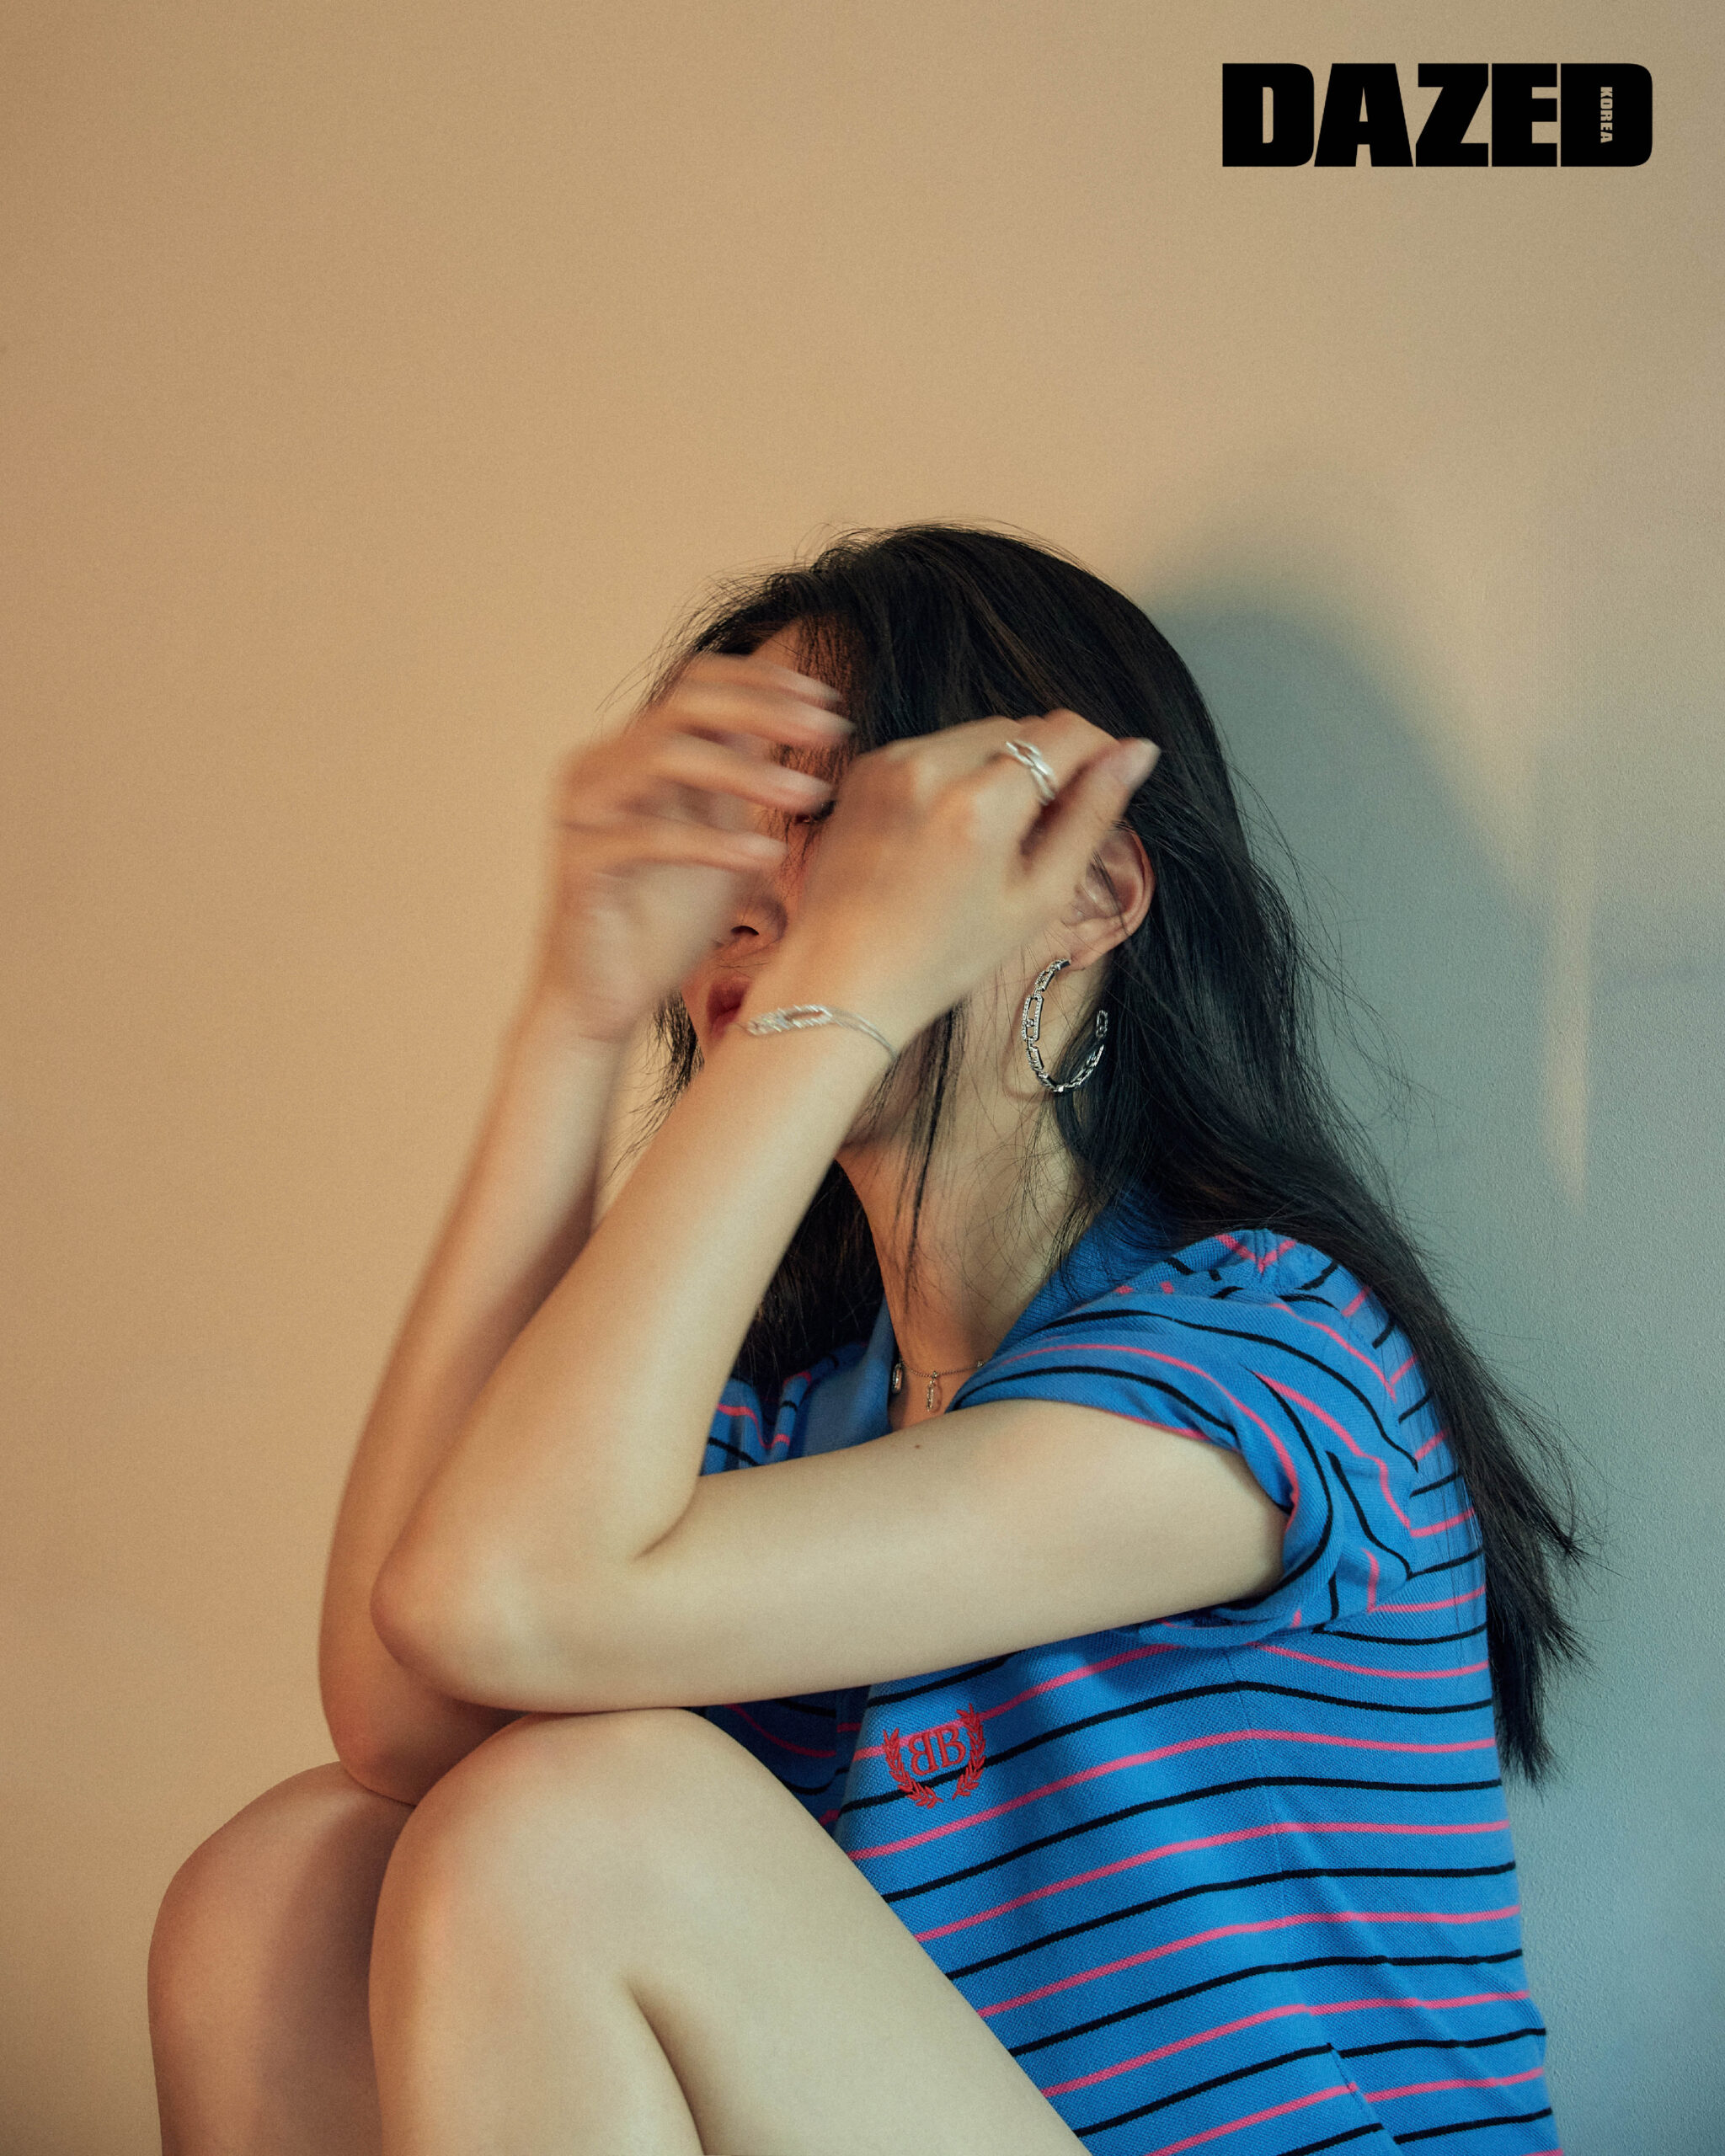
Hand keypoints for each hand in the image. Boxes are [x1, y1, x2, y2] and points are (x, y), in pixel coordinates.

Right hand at [529, 654, 849, 1043]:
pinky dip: (712, 843)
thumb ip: (743, 781)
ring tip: (808, 798)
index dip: (764, 682)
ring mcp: (584, 810)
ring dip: (747, 773)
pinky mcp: (579, 863)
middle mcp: (601, 767)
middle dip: (763, 709)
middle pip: (684, 704)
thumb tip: (804, 723)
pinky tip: (767, 858)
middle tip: (829, 732)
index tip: (828, 703)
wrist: (602, 1001)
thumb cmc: (663, 924)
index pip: (697, 684)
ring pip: (665, 756)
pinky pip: (647, 837)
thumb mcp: (718, 836)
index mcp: (632, 752)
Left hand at [750, 710, 1158, 1050]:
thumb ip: (1092, 816)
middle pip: (1022, 728)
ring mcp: (891, 762)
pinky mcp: (865, 769)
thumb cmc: (942, 955)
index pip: (1065, 732)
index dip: (1098, 751)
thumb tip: (1136, 753)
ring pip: (978, 735)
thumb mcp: (1038, 897)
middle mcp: (931, 767)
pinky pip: (934, 749)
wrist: (846, 978)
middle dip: (1047, 765)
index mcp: (982, 803)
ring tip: (991, 840)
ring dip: (1002, 768)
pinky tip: (949, 833)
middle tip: (1042, 832)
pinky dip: (955, 776)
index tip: (1103, 783)